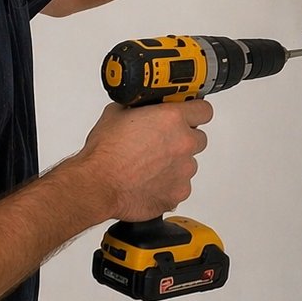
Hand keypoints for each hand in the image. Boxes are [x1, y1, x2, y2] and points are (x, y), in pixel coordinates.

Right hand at [75, 101, 213, 220]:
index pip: (203, 110)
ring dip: (175, 163)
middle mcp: (183, 143)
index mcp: (172, 119)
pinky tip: (149, 182)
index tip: (189, 115)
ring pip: (189, 164)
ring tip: (150, 166)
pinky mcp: (179, 193)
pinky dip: (169, 184)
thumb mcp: (117, 114)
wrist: (97, 184)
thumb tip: (142, 107)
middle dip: (183, 139)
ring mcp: (184, 170)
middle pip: (198, 138)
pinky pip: (181, 186)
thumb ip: (139, 108)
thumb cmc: (104, 153)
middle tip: (162, 143)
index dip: (195, 112)